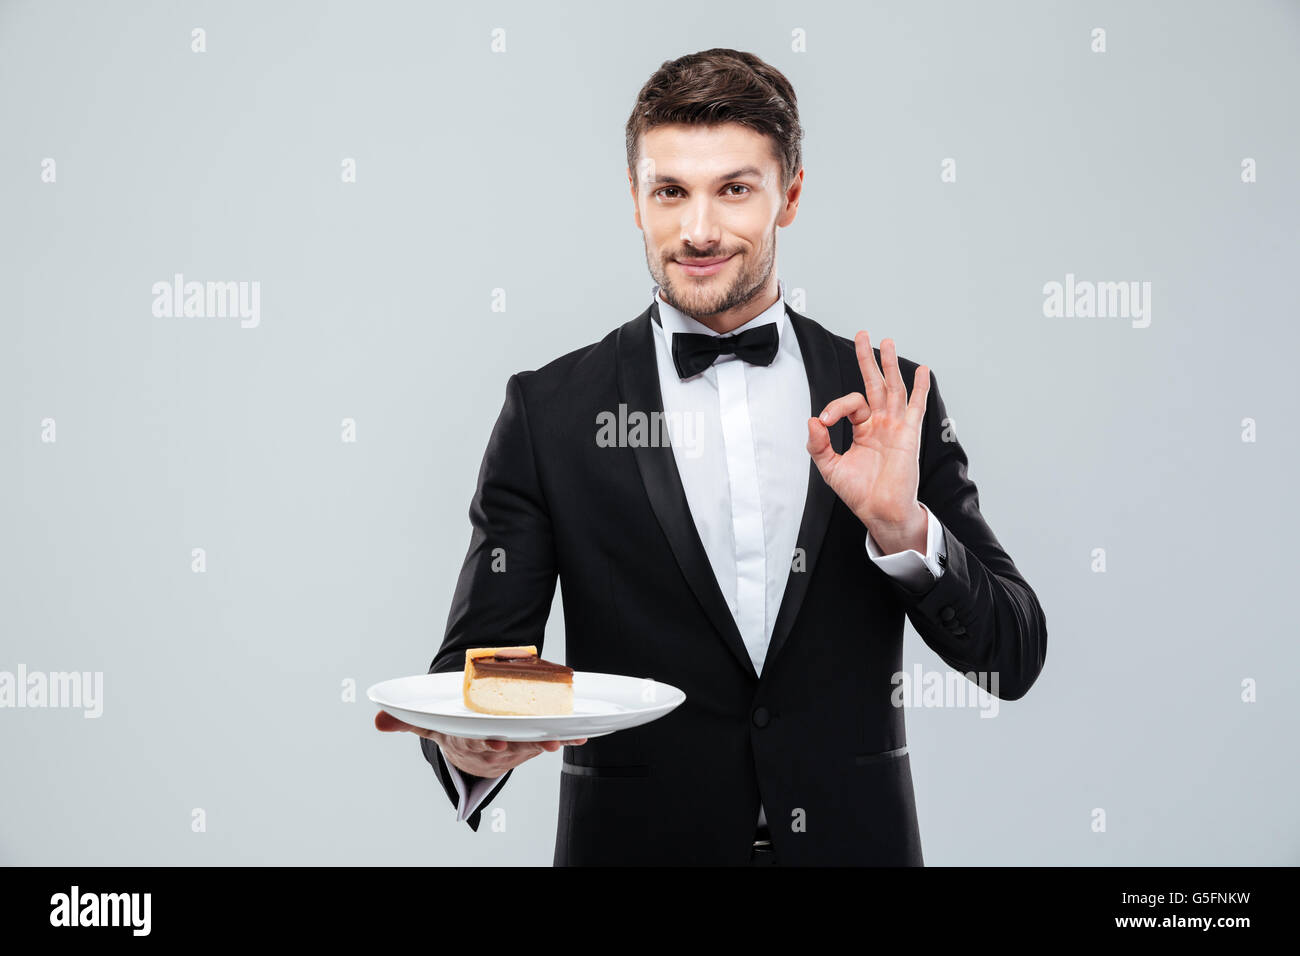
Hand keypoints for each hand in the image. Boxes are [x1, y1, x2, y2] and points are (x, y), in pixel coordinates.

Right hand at [374, 710, 587, 776]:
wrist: (475, 744)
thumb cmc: (455, 726)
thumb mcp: (432, 721)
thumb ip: (408, 719)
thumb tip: (378, 718)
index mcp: (469, 740)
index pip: (477, 742)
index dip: (488, 741)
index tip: (496, 739)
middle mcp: (492, 748)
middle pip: (508, 746)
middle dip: (521, 743)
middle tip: (537, 739)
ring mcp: (514, 749)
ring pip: (530, 746)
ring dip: (545, 743)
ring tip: (558, 738)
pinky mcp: (531, 745)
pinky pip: (548, 742)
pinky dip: (565, 739)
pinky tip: (580, 735)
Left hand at [806, 332, 929, 551]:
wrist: (880, 510)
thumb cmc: (859, 492)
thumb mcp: (830, 468)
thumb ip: (818, 444)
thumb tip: (812, 421)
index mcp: (862, 429)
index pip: (849, 404)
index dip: (834, 407)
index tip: (824, 421)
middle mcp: (880, 423)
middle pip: (874, 383)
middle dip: (867, 359)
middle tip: (862, 334)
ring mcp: (896, 426)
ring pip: (893, 388)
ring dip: (890, 364)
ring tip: (886, 342)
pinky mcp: (909, 434)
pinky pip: (916, 406)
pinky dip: (920, 388)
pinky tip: (921, 370)